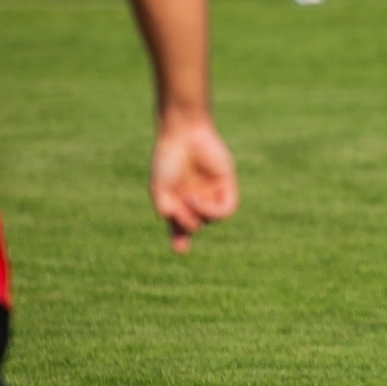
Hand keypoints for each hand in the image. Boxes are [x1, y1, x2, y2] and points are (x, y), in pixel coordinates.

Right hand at [149, 118, 237, 253]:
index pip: (181, 226)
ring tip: (189, 199)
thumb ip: (168, 212)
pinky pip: (226, 210)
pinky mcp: (226, 186)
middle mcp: (196, 198)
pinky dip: (212, 211)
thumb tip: (185, 228)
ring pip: (211, 220)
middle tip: (176, 209)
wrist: (183, 135)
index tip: (180, 249)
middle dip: (185, 223)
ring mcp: (212, 193)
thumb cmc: (168, 160)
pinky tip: (198, 199)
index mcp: (179, 200)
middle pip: (195, 225)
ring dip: (198, 216)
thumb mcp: (160, 190)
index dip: (180, 239)